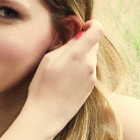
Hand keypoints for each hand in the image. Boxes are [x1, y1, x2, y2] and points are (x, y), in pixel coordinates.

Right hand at [23, 19, 103, 136]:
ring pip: (91, 57)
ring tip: (64, 68)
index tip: (83, 27)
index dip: (92, 24)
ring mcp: (92, 77)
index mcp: (77, 55)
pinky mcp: (91, 87)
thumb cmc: (42, 86)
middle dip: (83, 42)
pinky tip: (67, 78)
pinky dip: (82, 68)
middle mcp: (89, 65)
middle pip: (94, 44)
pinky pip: (90, 70)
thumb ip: (66, 46)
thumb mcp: (48, 60)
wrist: (46, 115)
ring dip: (81, 57)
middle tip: (67, 49)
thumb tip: (77, 37)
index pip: (98, 30)